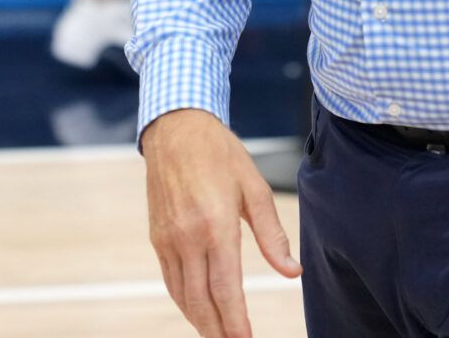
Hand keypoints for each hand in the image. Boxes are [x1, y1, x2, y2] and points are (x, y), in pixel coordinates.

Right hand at [144, 109, 300, 337]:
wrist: (176, 131)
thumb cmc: (221, 155)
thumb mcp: (255, 189)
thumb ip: (273, 236)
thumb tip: (291, 272)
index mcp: (216, 225)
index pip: (226, 287)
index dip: (236, 320)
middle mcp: (188, 237)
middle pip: (201, 300)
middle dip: (218, 330)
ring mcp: (168, 239)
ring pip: (182, 295)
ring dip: (200, 321)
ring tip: (218, 335)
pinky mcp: (157, 238)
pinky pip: (170, 280)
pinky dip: (184, 302)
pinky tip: (198, 310)